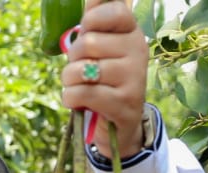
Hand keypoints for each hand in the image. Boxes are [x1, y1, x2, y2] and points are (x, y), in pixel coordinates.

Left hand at [61, 0, 148, 159]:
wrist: (118, 125)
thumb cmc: (102, 81)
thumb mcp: (99, 49)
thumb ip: (94, 22)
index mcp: (132, 33)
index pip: (114, 11)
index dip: (91, 21)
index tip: (87, 33)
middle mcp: (138, 51)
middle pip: (88, 43)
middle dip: (73, 59)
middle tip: (80, 70)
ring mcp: (134, 78)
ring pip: (81, 70)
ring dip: (69, 81)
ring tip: (79, 86)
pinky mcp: (124, 103)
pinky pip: (83, 93)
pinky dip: (71, 98)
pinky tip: (77, 102)